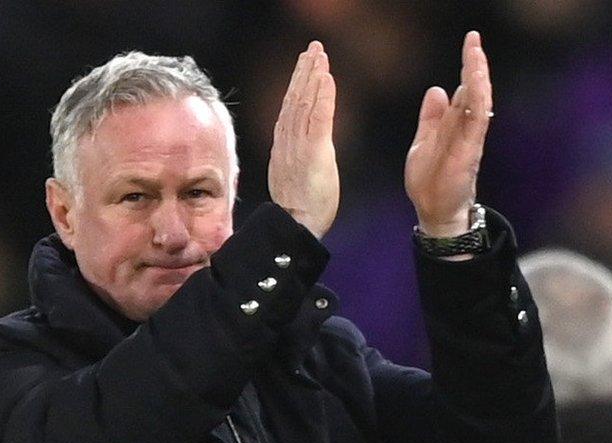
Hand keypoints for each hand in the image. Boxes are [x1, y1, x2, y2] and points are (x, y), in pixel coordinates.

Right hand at [268, 41, 338, 239]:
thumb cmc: (300, 208)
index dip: (298, 83)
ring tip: (320, 55)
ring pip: (304, 103)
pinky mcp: (313, 153)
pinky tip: (326, 78)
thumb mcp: (295, 175)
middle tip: (314, 48)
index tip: (306, 63)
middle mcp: (288, 141)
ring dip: (313, 76)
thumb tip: (301, 148)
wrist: (297, 225)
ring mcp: (298, 145)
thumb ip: (296, 155)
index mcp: (284, 145)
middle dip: (304, 71)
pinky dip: (321, 97)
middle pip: (295, 98)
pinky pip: (317, 119)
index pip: (291, 107)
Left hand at [404, 31, 492, 237]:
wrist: (433, 212)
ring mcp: (470, 141)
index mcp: (456, 126)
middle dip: (475, 65)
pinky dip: (478, 102)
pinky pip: (477, 123)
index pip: (466, 90)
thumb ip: (432, 118)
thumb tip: (437, 90)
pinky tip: (476, 84)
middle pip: (475, 92)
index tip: (470, 43)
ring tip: (476, 55)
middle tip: (474, 40)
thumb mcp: (423, 141)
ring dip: (479, 79)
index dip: (468, 67)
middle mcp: (467, 130)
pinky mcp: (469, 153)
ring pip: (480, 103)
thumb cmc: (430, 181)